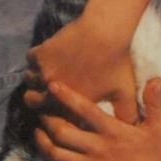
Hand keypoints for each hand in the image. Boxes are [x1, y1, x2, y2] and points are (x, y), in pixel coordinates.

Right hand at [24, 16, 138, 120]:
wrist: (105, 32)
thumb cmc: (117, 63)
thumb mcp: (125, 92)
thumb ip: (127, 114)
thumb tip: (131, 129)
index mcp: (70, 105)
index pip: (51, 117)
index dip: (51, 113)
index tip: (55, 107)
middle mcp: (52, 92)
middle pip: (31, 101)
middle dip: (37, 98)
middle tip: (44, 92)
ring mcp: (44, 72)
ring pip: (29, 79)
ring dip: (35, 77)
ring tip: (45, 73)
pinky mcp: (41, 54)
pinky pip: (30, 59)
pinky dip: (36, 58)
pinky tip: (47, 56)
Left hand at [33, 77, 160, 160]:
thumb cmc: (155, 160)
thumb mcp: (157, 129)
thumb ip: (153, 104)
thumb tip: (156, 79)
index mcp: (112, 131)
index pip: (85, 110)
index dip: (67, 96)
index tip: (52, 84)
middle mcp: (97, 148)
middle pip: (61, 131)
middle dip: (47, 120)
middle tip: (40, 111)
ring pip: (55, 154)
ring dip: (42, 142)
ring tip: (36, 133)